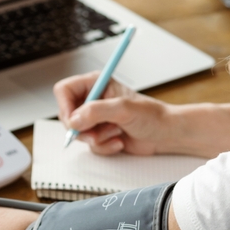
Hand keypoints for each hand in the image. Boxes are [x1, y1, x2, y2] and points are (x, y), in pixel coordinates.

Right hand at [54, 72, 173, 155]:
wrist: (165, 134)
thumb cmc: (152, 116)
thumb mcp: (124, 109)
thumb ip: (97, 111)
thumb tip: (74, 119)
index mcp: (96, 83)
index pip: (64, 90)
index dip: (64, 106)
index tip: (74, 121)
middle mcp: (93, 99)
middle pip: (67, 115)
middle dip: (83, 128)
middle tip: (97, 132)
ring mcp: (96, 118)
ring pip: (78, 133)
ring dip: (97, 138)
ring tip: (116, 132)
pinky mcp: (100, 133)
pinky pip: (90, 145)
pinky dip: (103, 146)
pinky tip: (119, 141)